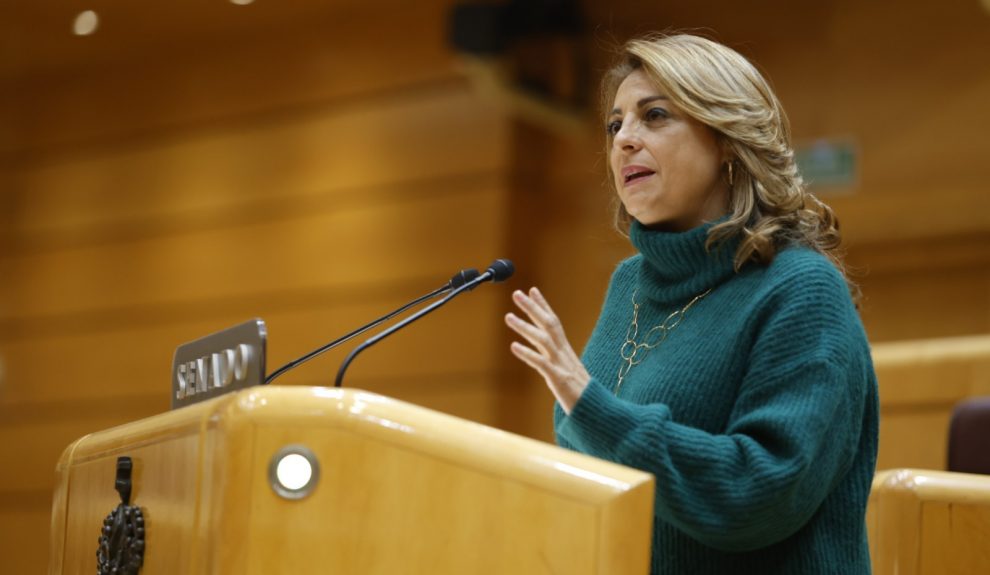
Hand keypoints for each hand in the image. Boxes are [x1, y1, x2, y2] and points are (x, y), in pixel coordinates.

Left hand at [505, 287, 590, 413]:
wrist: (597, 412)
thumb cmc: (582, 395)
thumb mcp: (567, 373)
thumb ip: (555, 362)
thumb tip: (543, 356)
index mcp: (566, 351)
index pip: (554, 322)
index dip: (543, 305)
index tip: (532, 289)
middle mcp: (564, 354)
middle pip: (548, 324)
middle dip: (532, 307)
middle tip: (516, 293)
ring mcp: (562, 365)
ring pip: (543, 339)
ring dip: (525, 326)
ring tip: (508, 316)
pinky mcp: (559, 379)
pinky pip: (542, 363)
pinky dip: (527, 353)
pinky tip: (513, 346)